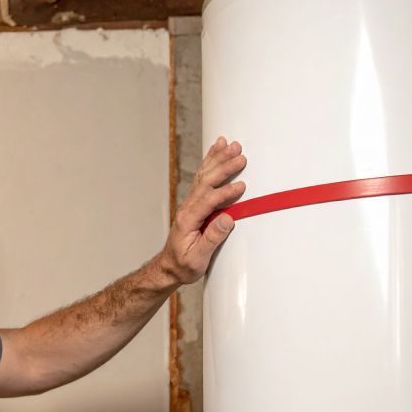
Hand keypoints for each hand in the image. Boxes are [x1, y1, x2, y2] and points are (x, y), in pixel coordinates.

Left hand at [159, 136, 246, 284]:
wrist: (169, 267)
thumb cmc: (183, 265)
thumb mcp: (198, 258)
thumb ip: (212, 238)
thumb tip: (228, 219)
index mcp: (187, 220)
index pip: (207, 201)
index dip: (224, 193)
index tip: (241, 187)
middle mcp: (187, 208)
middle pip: (205, 182)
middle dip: (222, 167)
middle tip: (240, 155)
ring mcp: (190, 204)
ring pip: (204, 176)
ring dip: (217, 160)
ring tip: (230, 144)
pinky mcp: (195, 204)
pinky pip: (203, 179)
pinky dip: (210, 163)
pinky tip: (217, 150)